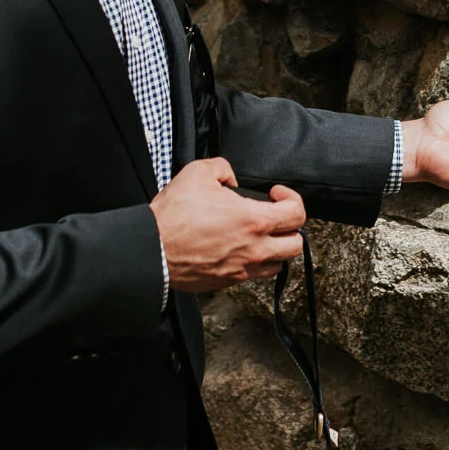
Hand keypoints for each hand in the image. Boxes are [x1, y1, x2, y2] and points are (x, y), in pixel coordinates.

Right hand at [149, 158, 305, 292]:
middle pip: (295, 245)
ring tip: (262, 236)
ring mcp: (241, 269)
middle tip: (276, 218)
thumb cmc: (172, 217)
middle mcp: (253, 249)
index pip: (297, 214)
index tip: (277, 194)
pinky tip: (240, 250)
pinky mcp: (226, 281)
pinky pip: (253, 276)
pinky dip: (254, 263)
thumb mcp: (197, 173)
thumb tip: (230, 178)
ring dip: (275, 249)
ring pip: (278, 265)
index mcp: (252, 221)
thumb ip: (223, 168)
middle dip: (291, 228)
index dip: (292, 198)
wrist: (152, 250)